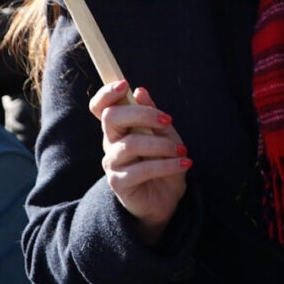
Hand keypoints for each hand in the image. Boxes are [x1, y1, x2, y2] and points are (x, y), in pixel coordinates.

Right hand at [89, 80, 188, 241]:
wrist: (166, 199)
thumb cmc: (164, 161)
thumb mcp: (164, 134)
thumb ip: (152, 115)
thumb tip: (140, 91)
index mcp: (120, 128)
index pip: (100, 107)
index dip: (106, 93)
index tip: (124, 84)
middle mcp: (111, 143)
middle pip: (112, 118)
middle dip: (142, 114)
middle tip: (167, 120)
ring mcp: (112, 164)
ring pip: (130, 144)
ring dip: (161, 145)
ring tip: (182, 150)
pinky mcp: (119, 184)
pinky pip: (141, 170)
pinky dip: (167, 165)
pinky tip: (184, 163)